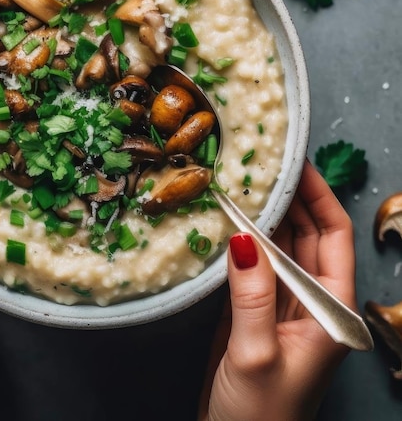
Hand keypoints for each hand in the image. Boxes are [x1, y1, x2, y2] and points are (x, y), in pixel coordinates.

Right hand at [198, 160, 356, 420]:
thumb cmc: (262, 416)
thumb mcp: (259, 353)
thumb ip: (253, 295)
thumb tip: (243, 236)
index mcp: (330, 311)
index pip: (333, 239)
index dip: (318, 197)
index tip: (297, 164)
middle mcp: (310, 302)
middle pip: (306, 236)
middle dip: (288, 198)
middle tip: (262, 164)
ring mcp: (280, 305)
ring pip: (277, 247)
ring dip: (262, 216)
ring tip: (244, 182)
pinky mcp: (252, 311)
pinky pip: (251, 265)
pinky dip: (241, 240)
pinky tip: (226, 220)